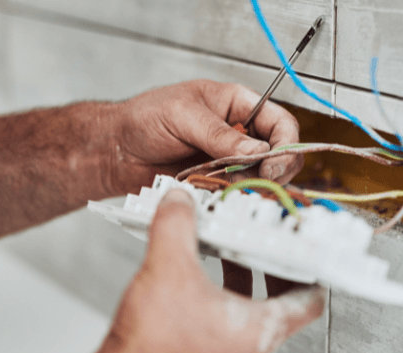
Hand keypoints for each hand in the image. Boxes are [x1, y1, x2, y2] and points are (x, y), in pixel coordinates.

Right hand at [87, 190, 324, 352]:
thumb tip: (181, 202)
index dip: (314, 270)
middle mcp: (251, 351)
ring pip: (252, 316)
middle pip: (282, 305)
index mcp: (260, 330)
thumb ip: (177, 226)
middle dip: (273, 269)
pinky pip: (227, 327)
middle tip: (265, 244)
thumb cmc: (152, 348)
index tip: (309, 250)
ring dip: (245, 283)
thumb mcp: (168, 268)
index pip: (310, 301)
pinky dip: (222, 301)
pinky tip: (196, 283)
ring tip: (228, 254)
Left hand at [111, 80, 303, 192]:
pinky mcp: (219, 183)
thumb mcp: (182, 116)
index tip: (272, 163)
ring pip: (263, 178)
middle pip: (280, 154)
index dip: (285, 144)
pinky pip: (239, 194)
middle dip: (275, 169)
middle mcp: (240, 133)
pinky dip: (234, 198)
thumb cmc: (143, 119)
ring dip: (252, 185)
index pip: (280, 122)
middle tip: (258, 180)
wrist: (116, 151)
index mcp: (238, 104)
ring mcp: (231, 161)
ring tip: (230, 185)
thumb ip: (219, 134)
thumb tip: (256, 149)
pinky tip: (219, 194)